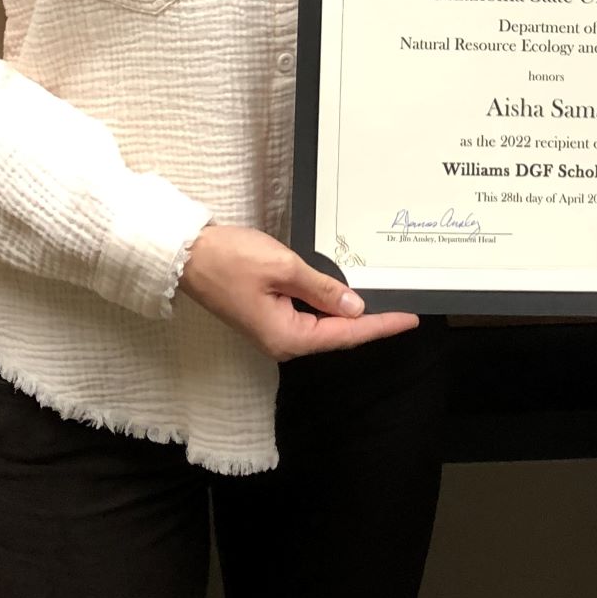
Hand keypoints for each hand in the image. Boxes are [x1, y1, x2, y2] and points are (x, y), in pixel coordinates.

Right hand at [177, 225, 418, 360]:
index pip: (346, 334)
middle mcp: (282, 341)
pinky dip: (328, 306)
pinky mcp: (268, 316)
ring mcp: (274, 330)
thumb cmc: (230, 259)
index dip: (380, 326)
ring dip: (350, 314)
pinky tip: (344, 294)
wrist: (187, 256)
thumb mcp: (284, 268)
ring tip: (383, 301)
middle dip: (370, 322)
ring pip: (323, 326)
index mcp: (288, 336)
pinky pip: (307, 315)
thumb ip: (323, 289)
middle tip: (403, 308)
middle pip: (337, 335)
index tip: (409, 319)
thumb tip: (355, 307)